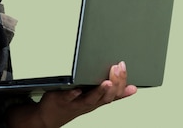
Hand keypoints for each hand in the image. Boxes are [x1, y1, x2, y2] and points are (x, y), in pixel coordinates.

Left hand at [7, 62, 136, 127]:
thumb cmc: (74, 103)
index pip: (116, 93)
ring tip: (106, 82)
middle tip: (118, 69)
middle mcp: (90, 103)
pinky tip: (77, 89)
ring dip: (100, 91)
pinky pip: (69, 98)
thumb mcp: (95, 97)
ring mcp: (76, 103)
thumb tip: (131, 86)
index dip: (122, 82)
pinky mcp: (62, 100)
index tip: (124, 67)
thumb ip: (111, 91)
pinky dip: (74, 94)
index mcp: (98, 100)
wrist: (51, 116)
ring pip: (91, 99)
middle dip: (114, 83)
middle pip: (107, 97)